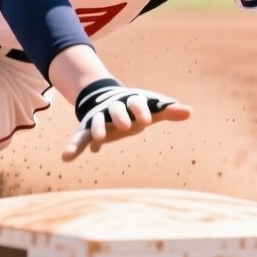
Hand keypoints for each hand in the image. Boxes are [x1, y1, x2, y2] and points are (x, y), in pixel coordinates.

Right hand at [62, 81, 191, 161]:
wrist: (105, 98)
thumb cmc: (134, 107)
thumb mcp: (150, 108)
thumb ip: (166, 110)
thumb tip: (190, 112)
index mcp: (129, 101)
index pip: (137, 103)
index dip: (142, 110)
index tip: (147, 120)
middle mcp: (113, 108)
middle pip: (116, 111)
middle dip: (119, 117)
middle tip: (125, 126)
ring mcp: (99, 118)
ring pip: (96, 123)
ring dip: (97, 129)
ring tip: (98, 139)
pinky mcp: (88, 130)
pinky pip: (80, 138)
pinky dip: (73, 147)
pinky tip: (66, 157)